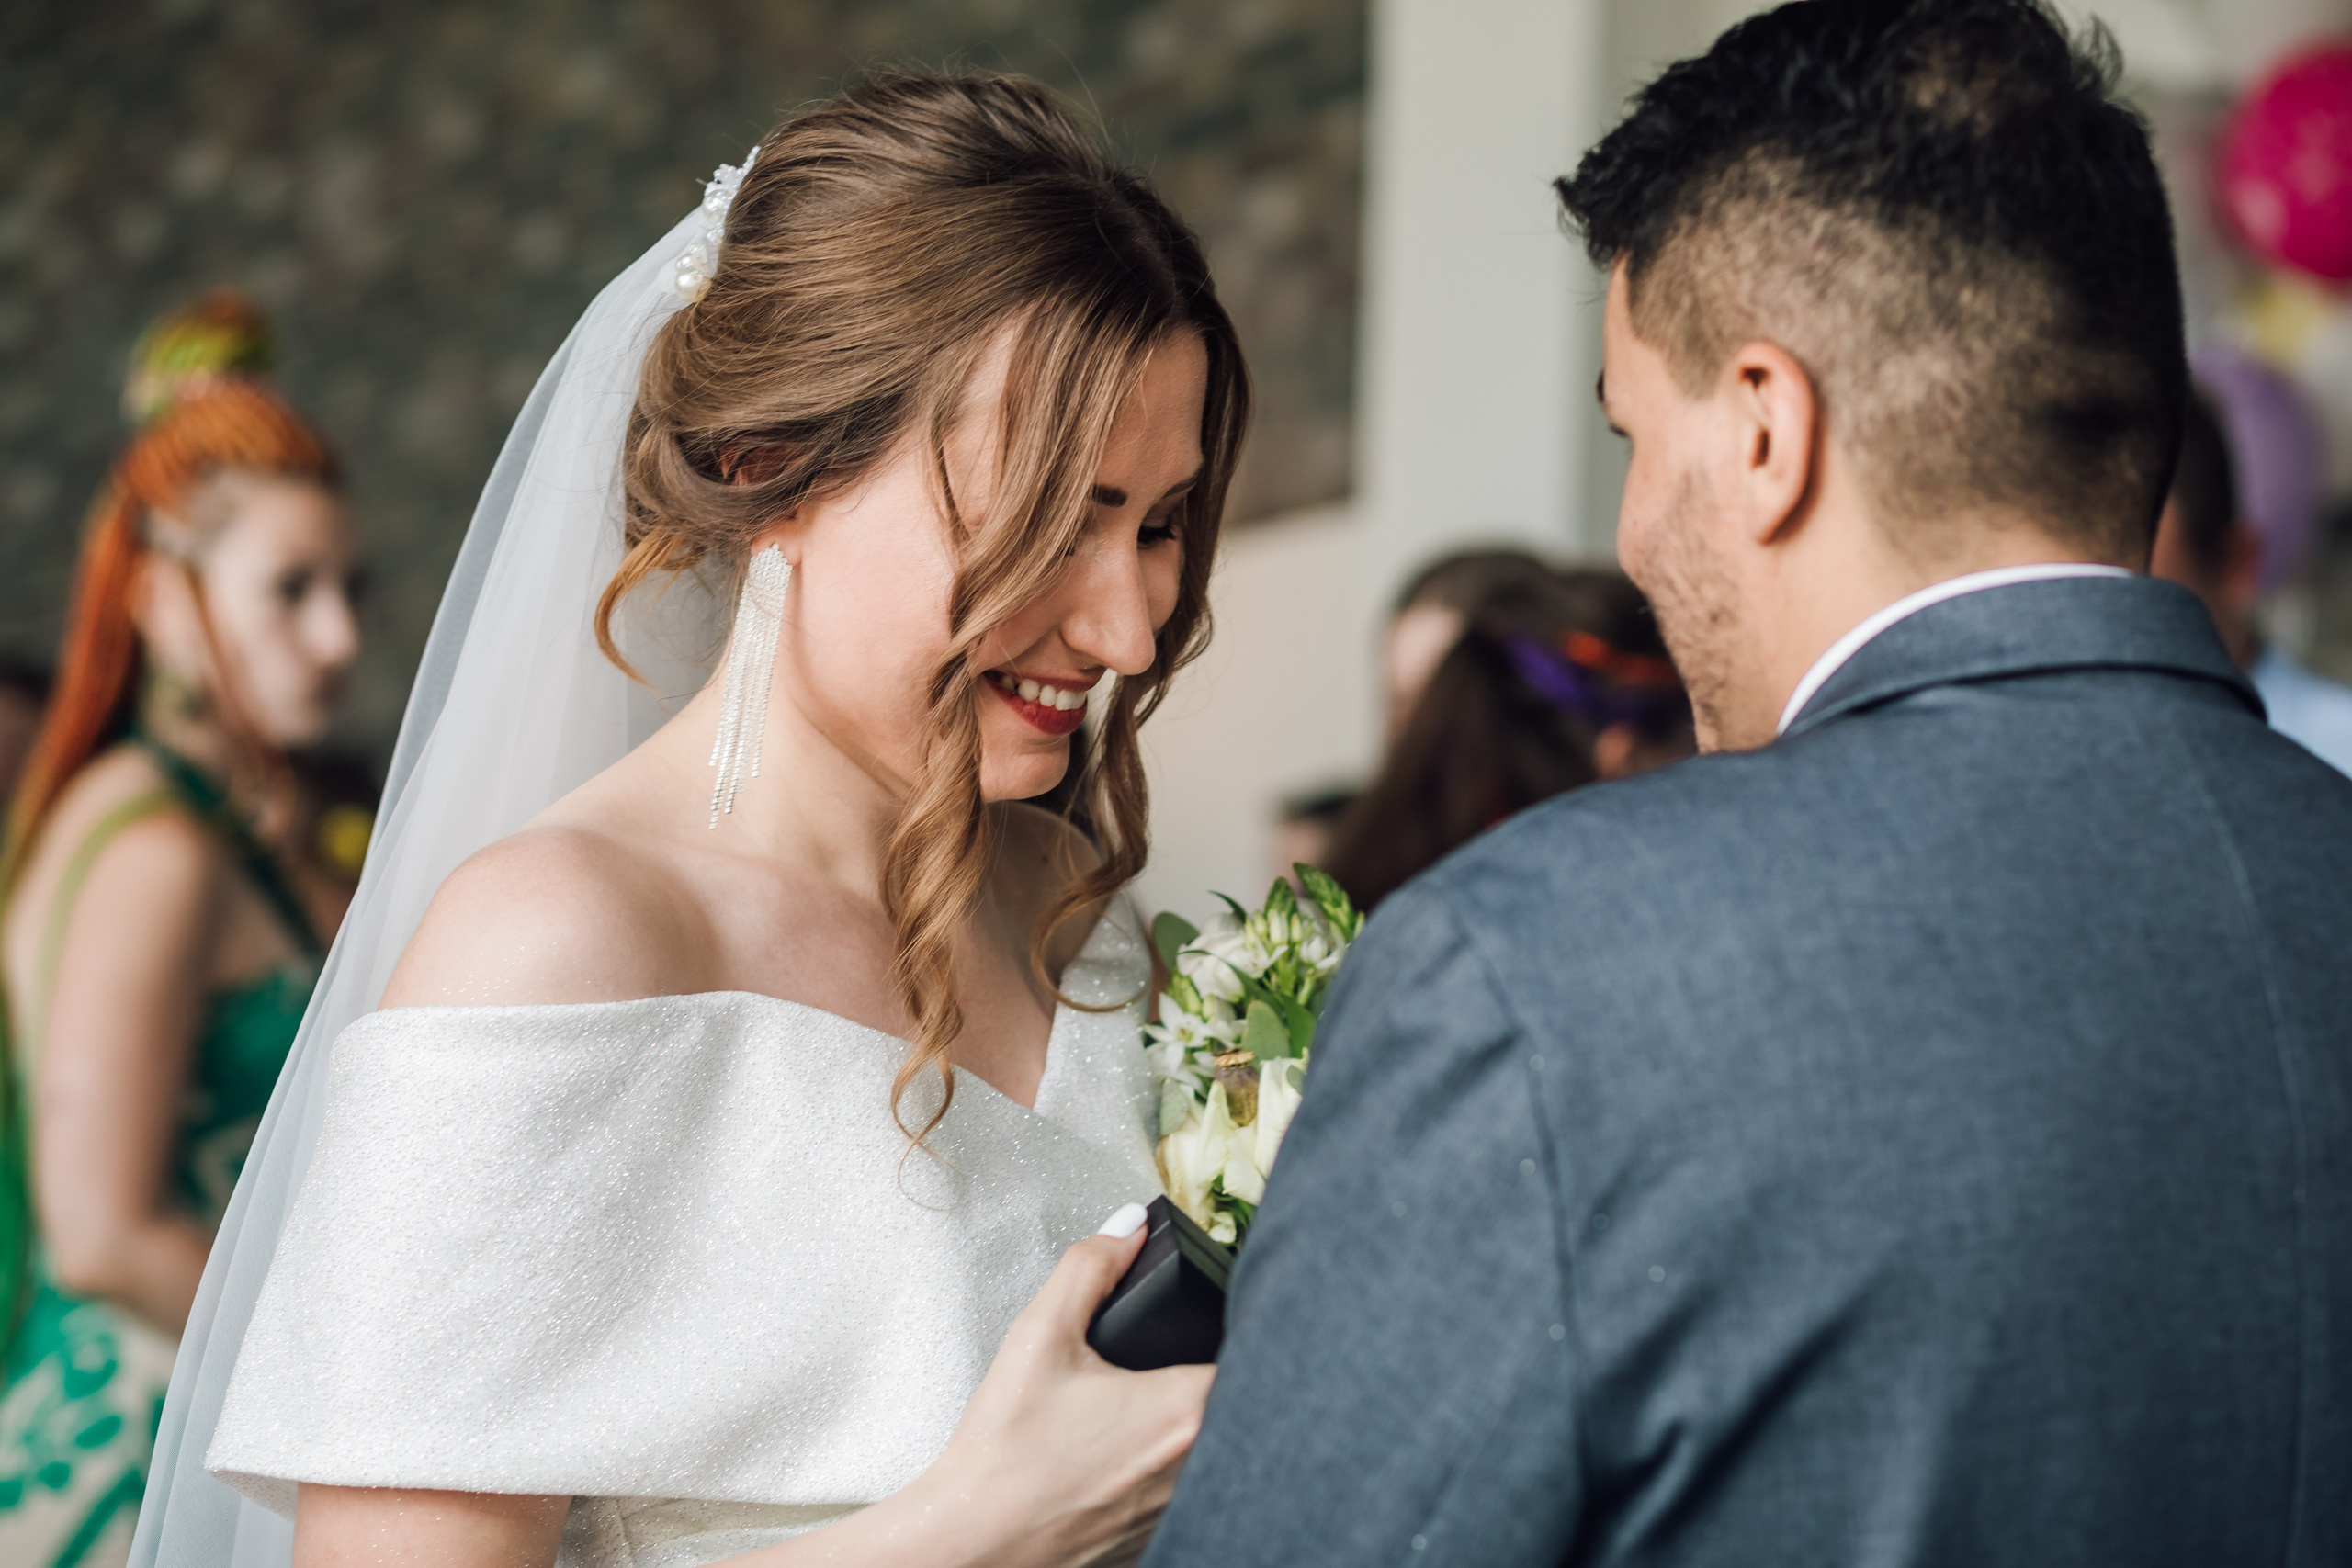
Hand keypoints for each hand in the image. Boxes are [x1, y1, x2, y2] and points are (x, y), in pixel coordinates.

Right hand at [919, 1206, 1214, 1567]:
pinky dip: (1173, 1469)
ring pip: (1222, 1452)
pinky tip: (1127, 1455)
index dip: (1249, 1330)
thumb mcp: (1040, 1336)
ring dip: (1199, 1426)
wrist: (975, 1540)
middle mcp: (1199, 1466)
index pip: (1259, 1358)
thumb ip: (1089, 1268)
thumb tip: (1127, 1228)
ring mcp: (1184, 1509)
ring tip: (1146, 1407)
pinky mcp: (1162, 1538)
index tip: (1223, 1319)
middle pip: (1246, 1406)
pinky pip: (1192, 1493)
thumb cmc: (1006, 1455)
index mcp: (1183, 1411)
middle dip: (1217, 1373)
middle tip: (1182, 1358)